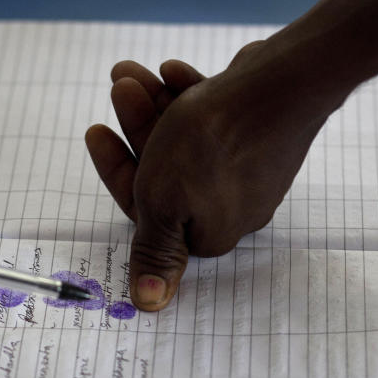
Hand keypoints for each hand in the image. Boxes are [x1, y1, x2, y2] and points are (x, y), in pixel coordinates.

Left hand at [85, 36, 346, 310]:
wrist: (281, 84)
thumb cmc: (213, 144)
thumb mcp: (164, 201)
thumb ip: (154, 250)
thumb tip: (149, 305)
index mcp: (208, 233)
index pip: (148, 210)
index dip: (115, 168)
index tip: (95, 130)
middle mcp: (232, 206)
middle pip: (165, 169)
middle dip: (137, 126)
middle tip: (121, 84)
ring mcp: (249, 168)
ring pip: (187, 139)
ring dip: (156, 105)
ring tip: (138, 72)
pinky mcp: (262, 135)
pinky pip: (216, 120)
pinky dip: (190, 96)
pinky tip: (175, 71)